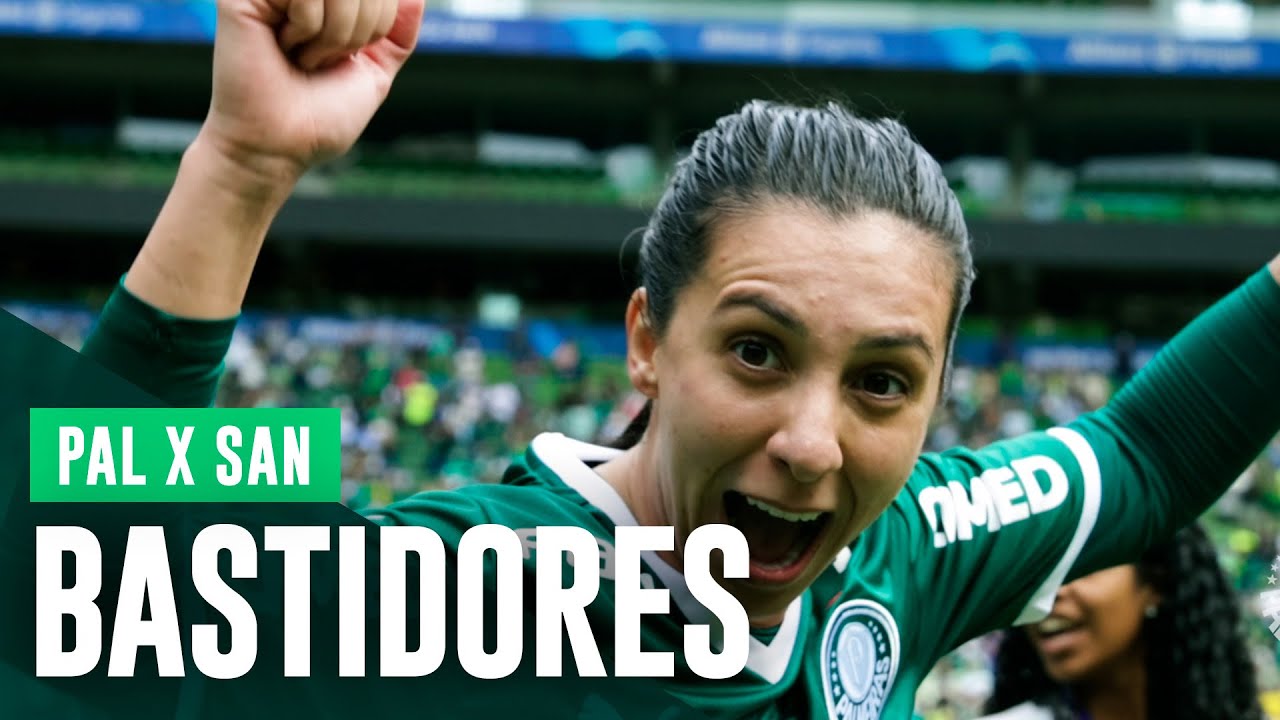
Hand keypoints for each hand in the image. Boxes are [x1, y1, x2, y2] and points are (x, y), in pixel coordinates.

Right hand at [199, 0, 424, 191]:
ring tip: (300, 55)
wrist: (280, 144)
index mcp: (326, 4)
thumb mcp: (374, 73)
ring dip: (333, 33)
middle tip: (320, 59)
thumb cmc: (320, 117)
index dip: (378, 23)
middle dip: (357, 30)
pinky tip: (282, 44)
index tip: (346, 55)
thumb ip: (396, 33)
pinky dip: (307, 25)